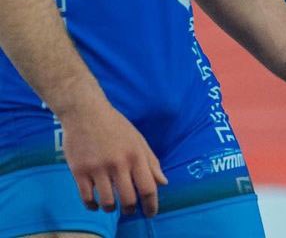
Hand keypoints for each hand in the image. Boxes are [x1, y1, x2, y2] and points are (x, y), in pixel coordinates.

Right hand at [59, 97, 166, 214]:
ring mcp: (98, 168)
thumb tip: (163, 182)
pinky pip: (87, 199)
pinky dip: (92, 206)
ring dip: (111, 209)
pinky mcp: (80, 172)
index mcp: (136, 155)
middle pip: (128, 199)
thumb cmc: (115, 126)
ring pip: (107, 202)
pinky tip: (95, 203)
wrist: (86, 113)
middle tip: (129, 210)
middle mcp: (119, 163)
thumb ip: (151, 161)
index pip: (148, 187)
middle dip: (130, 210)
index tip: (150, 214)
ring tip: (112, 205)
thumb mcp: (138, 140)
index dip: (152, 205)